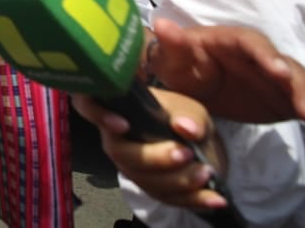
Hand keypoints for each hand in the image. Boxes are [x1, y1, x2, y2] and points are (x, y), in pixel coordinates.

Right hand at [73, 88, 230, 211]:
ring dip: (178, 180)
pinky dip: (194, 200)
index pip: (88, 105)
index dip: (97, 114)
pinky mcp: (150, 189)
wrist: (197, 145)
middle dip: (155, 158)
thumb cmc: (181, 118)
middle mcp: (116, 141)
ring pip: (145, 180)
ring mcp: (132, 168)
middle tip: (186, 153)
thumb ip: (189, 116)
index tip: (122, 124)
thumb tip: (185, 128)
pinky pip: (168, 199)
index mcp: (118, 111)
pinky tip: (216, 198)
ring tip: (206, 172)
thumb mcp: (190, 110)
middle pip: (123, 154)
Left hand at [146, 17, 304, 144]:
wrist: (194, 79)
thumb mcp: (173, 57)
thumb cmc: (183, 63)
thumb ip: (172, 44)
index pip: (256, 46)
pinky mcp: (292, 99)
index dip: (269, 58)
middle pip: (291, 70)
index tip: (280, 73)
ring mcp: (284, 79)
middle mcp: (267, 58)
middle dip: (304, 92)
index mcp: (237, 42)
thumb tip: (160, 25)